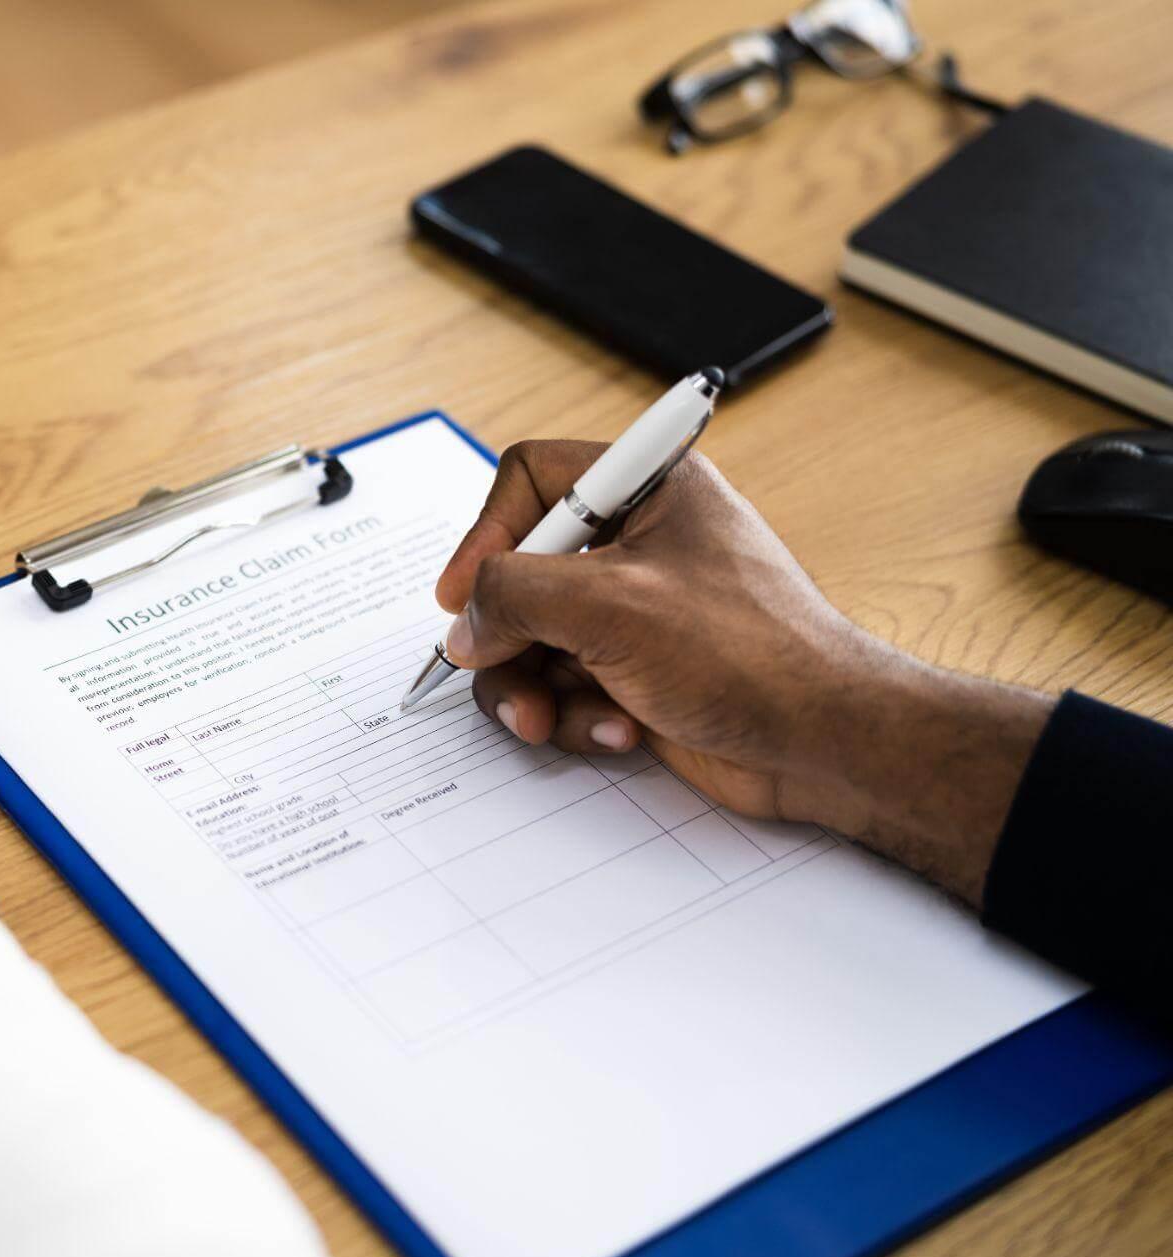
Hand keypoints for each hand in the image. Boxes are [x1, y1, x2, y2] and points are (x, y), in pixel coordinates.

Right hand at [435, 439, 1052, 901]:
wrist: (826, 743)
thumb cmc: (751, 654)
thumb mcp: (610, 604)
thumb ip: (514, 594)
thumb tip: (467, 623)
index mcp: (649, 488)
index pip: (531, 477)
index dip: (487, 532)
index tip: (464, 595)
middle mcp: (638, 543)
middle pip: (519, 571)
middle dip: (505, 633)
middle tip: (497, 669)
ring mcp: (634, 612)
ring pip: (531, 638)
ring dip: (531, 685)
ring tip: (551, 718)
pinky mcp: (635, 672)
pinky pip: (564, 685)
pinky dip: (575, 714)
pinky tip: (618, 728)